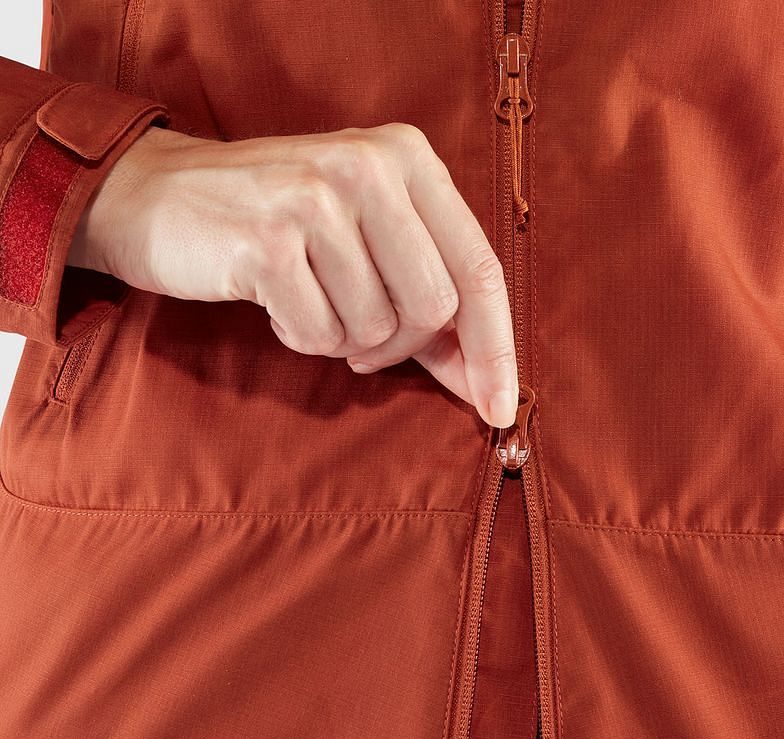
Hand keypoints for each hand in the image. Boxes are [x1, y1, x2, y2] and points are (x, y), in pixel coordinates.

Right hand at [67, 122, 518, 427]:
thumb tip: (488, 386)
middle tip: (360, 338)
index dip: (496, 350)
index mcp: (409, 159)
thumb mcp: (368, 241)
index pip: (481, 271)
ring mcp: (317, 199)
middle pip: (434, 310)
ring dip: (344, 338)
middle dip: (401, 346)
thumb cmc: (281, 227)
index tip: (500, 410)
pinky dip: (303, 337)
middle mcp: (371, 167)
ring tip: (309, 300)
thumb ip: (432, 306)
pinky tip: (278, 303)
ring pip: (377, 329)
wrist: (159, 196)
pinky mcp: (269, 241)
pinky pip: (320, 336)